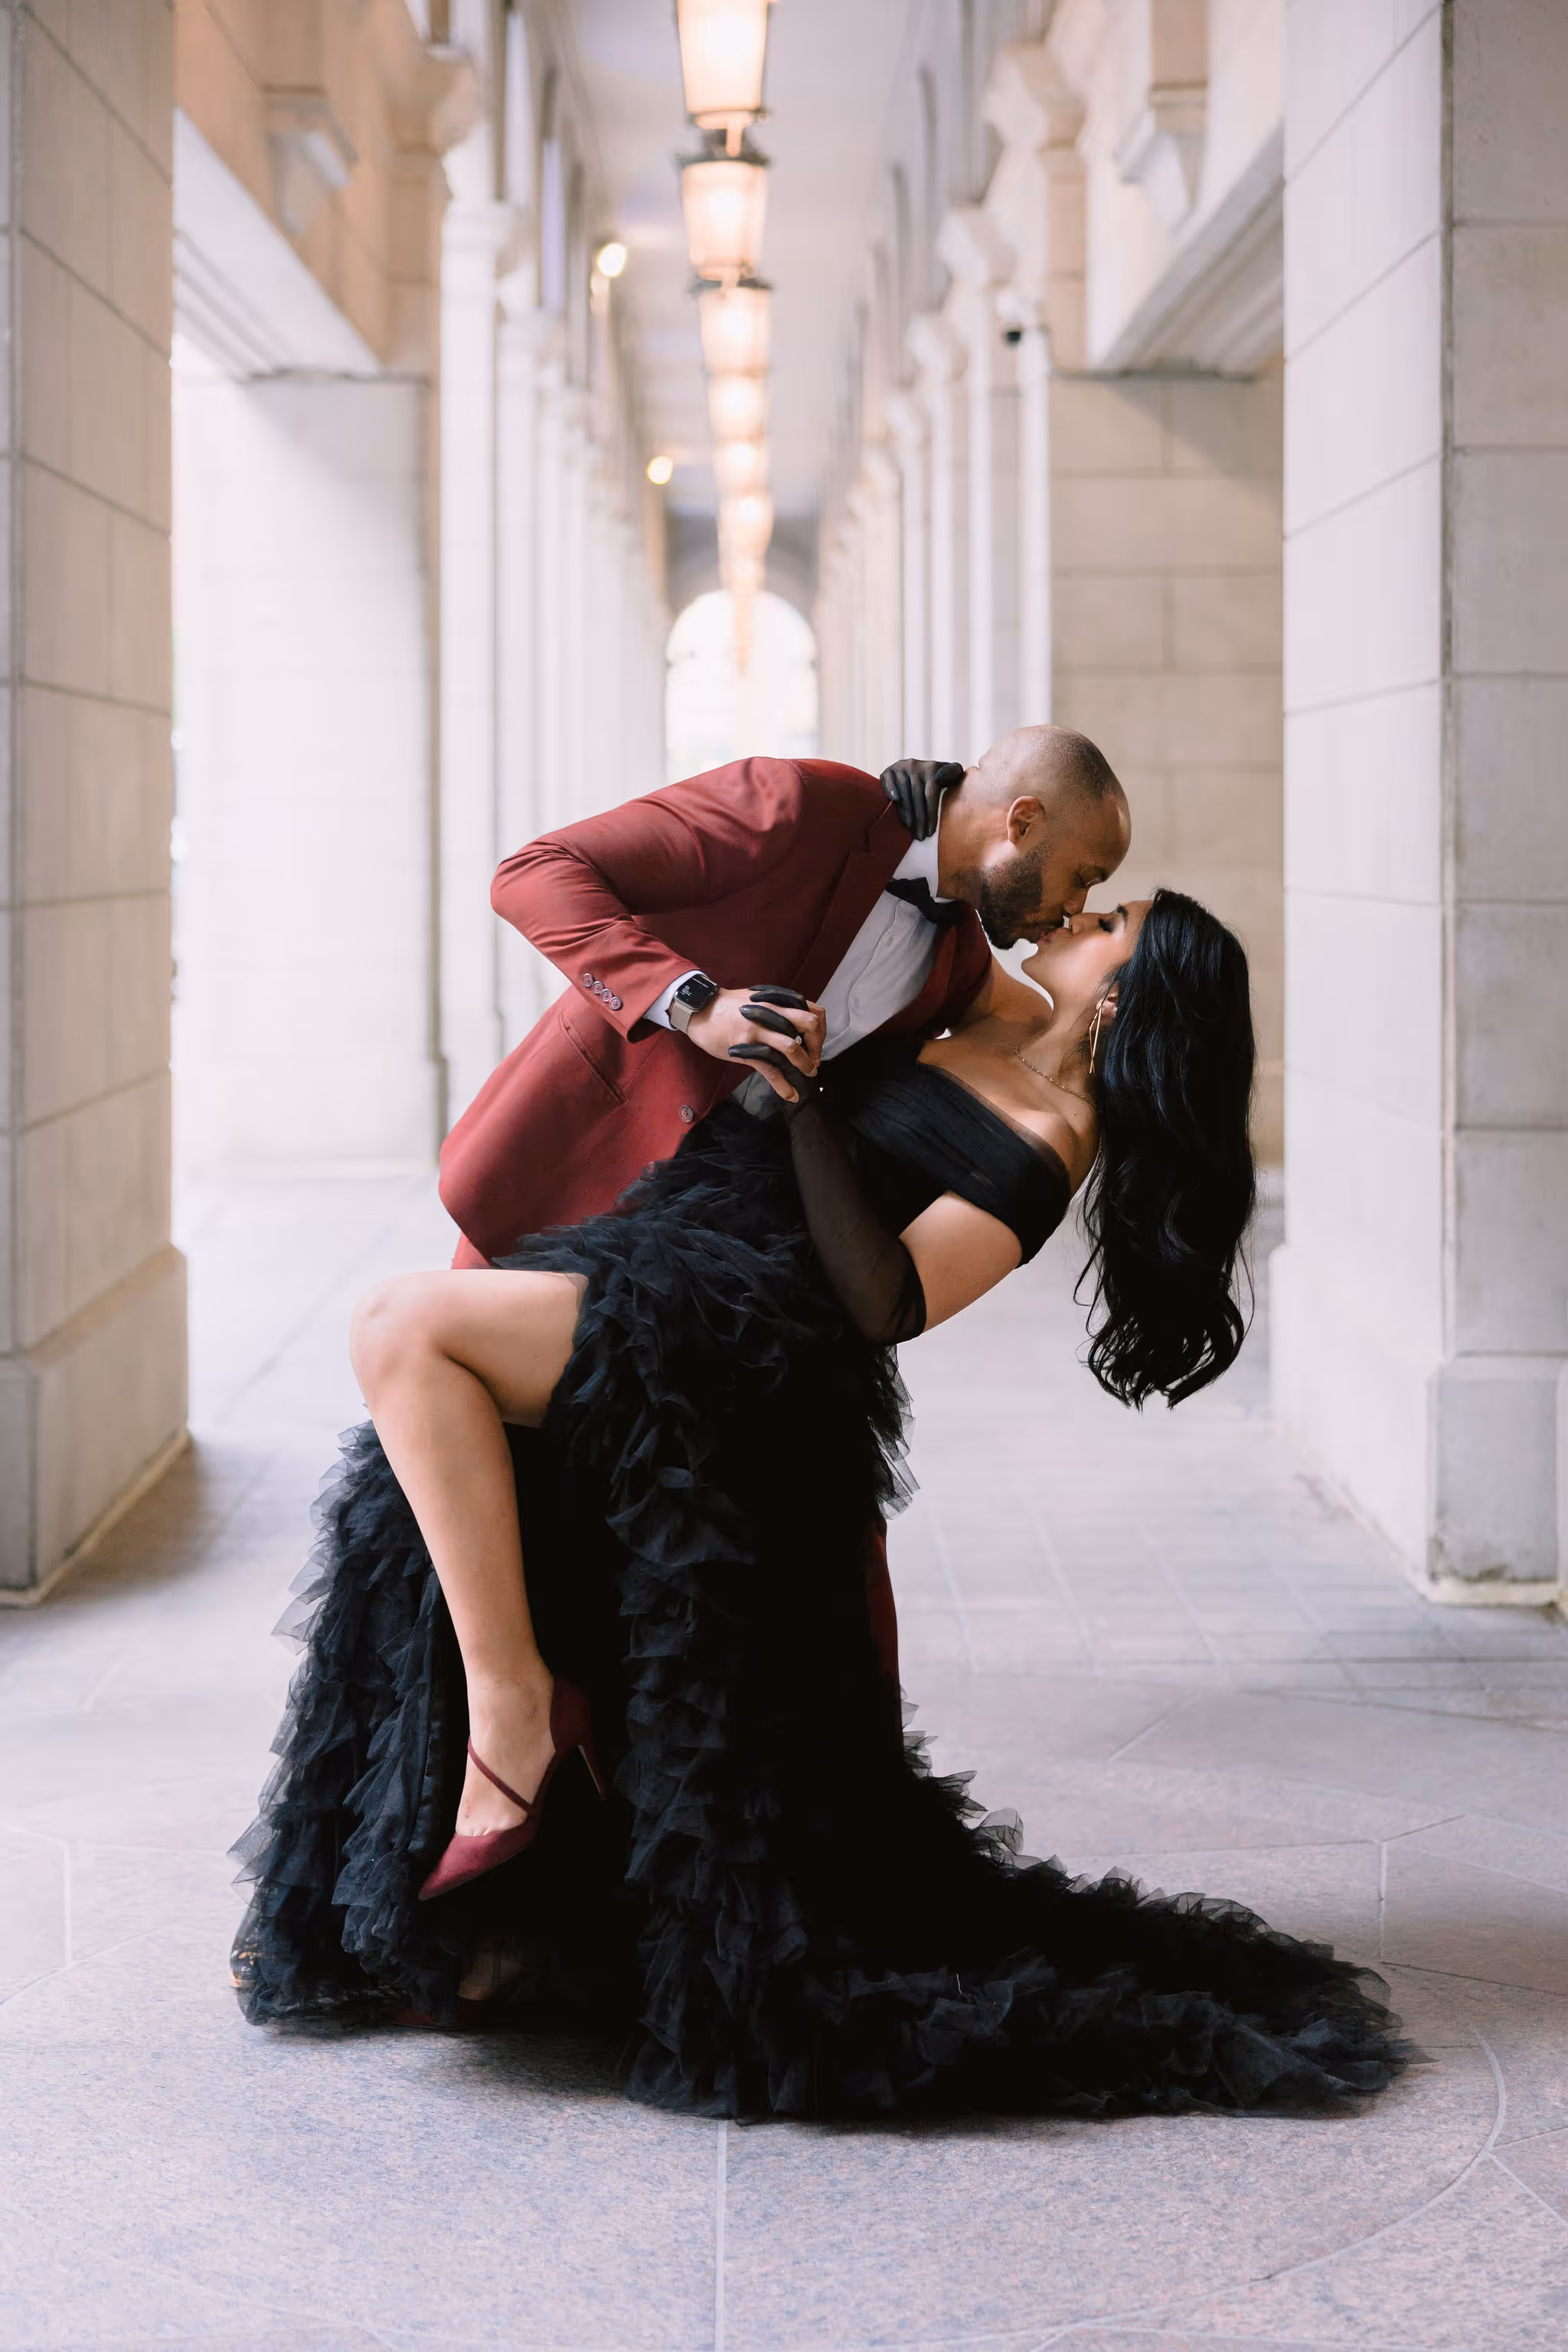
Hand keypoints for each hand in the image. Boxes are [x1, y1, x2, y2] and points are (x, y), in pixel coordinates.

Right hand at [686, 984, 825, 1101]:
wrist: (701, 1010)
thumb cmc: (729, 1006)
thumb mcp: (759, 998)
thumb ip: (779, 1007)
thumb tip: (798, 1020)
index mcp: (777, 1001)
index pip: (813, 1012)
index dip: (820, 1030)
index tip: (816, 1043)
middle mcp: (771, 1013)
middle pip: (809, 1025)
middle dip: (817, 1046)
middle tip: (814, 1059)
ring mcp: (758, 1031)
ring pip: (792, 1047)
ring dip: (804, 1064)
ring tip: (807, 1073)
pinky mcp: (746, 1048)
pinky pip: (770, 1069)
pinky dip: (783, 1085)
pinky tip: (790, 1095)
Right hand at [880, 758, 964, 841]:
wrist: (916, 770)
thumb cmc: (939, 779)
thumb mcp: (951, 774)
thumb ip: (954, 773)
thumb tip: (940, 778)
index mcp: (932, 768)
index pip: (931, 794)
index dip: (930, 814)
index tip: (930, 832)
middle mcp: (916, 765)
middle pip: (917, 796)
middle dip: (919, 819)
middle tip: (920, 836)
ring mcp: (901, 767)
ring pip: (904, 792)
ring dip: (906, 812)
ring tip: (910, 828)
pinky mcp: (888, 770)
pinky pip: (889, 781)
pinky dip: (891, 790)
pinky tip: (895, 802)